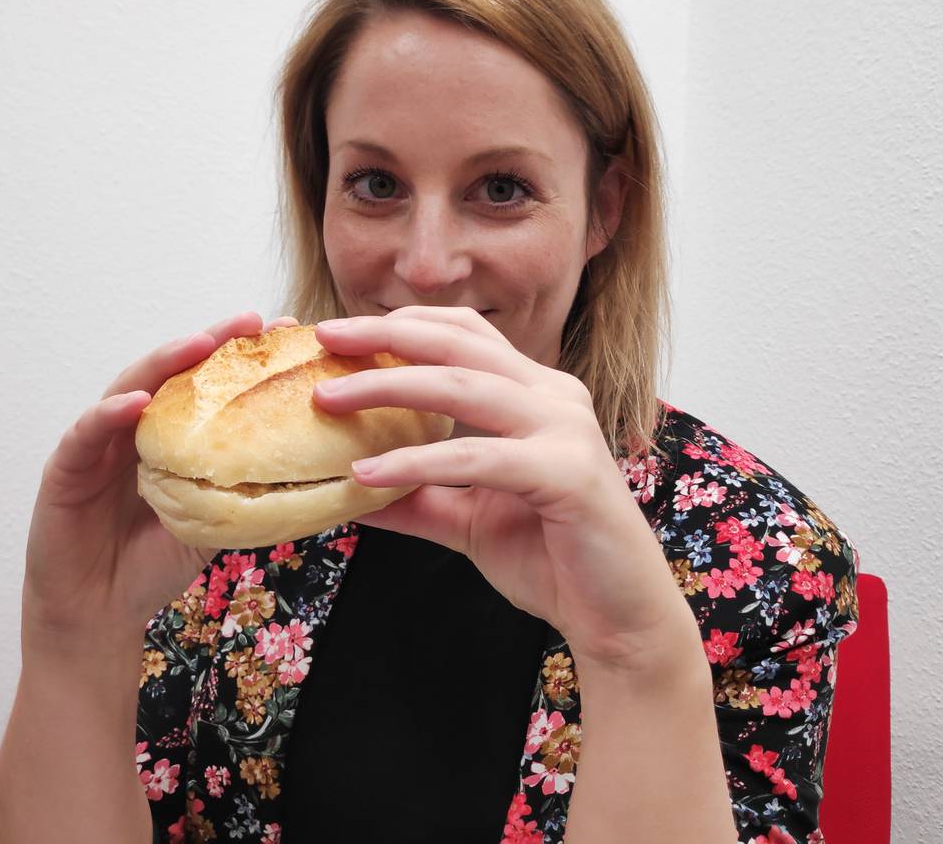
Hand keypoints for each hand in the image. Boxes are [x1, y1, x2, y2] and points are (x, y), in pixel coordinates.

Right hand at [21, 312, 299, 652]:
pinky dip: (109, 413)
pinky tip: (138, 401)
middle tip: (251, 322)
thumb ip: (246, 495)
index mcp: (170, 438)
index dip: (242, 357)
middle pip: (172, 372)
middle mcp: (134, 430)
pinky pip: (87, 434)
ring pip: (129, 388)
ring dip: (164, 361)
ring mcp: (98, 445)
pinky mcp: (64, 469)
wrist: (99, 614)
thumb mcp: (214, 526)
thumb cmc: (153, 566)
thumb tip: (316, 478)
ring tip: (200, 342)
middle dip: (210, 341)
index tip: (286, 330)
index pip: (207, 385)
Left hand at [311, 307, 694, 674]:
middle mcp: (554, 396)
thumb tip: (345, 487)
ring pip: (463, 387)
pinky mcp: (567, 473)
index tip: (338, 335)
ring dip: (388, 387)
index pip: (463, 334)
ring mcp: (566, 430)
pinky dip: (418, 461)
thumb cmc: (552, 559)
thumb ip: (415, 496)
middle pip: (458, 343)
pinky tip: (368, 474)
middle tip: (323, 339)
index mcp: (536, 394)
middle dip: (384, 335)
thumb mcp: (466, 519)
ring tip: (329, 398)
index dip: (402, 324)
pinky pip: (478, 456)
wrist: (619, 618)